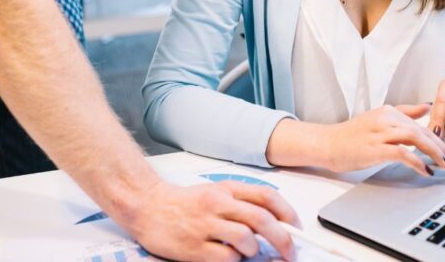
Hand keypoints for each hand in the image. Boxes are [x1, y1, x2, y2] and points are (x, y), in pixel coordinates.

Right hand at [125, 180, 299, 261]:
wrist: (147, 207)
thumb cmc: (184, 203)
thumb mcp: (215, 192)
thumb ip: (242, 203)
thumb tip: (276, 222)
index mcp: (226, 189)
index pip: (266, 197)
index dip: (288, 213)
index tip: (296, 228)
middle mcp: (218, 204)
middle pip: (262, 220)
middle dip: (283, 239)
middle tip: (290, 252)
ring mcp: (205, 226)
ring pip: (246, 240)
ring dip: (254, 250)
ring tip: (247, 251)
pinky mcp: (194, 248)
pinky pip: (227, 258)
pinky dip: (234, 261)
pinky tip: (228, 256)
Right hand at [318, 104, 444, 176]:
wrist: (327, 144)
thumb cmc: (351, 136)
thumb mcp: (378, 119)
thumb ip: (404, 112)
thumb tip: (428, 106)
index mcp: (389, 111)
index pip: (421, 125)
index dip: (440, 140)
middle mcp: (387, 118)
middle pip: (422, 131)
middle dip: (443, 148)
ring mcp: (380, 132)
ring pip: (416, 138)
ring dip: (435, 153)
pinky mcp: (375, 147)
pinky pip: (403, 153)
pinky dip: (417, 162)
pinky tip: (426, 171)